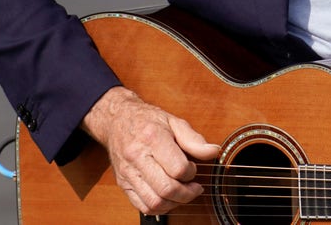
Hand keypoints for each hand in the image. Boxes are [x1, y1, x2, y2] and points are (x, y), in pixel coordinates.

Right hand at [81, 86, 219, 215]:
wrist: (117, 121)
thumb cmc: (147, 121)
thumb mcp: (174, 122)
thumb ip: (194, 139)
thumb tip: (213, 152)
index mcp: (152, 138)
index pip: (177, 168)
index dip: (191, 172)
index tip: (193, 168)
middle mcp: (137, 157)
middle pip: (166, 189)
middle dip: (187, 193)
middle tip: (195, 187)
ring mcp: (128, 173)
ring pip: (154, 202)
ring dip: (175, 203)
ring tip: (183, 194)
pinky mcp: (123, 184)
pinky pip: (142, 206)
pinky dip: (160, 208)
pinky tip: (169, 199)